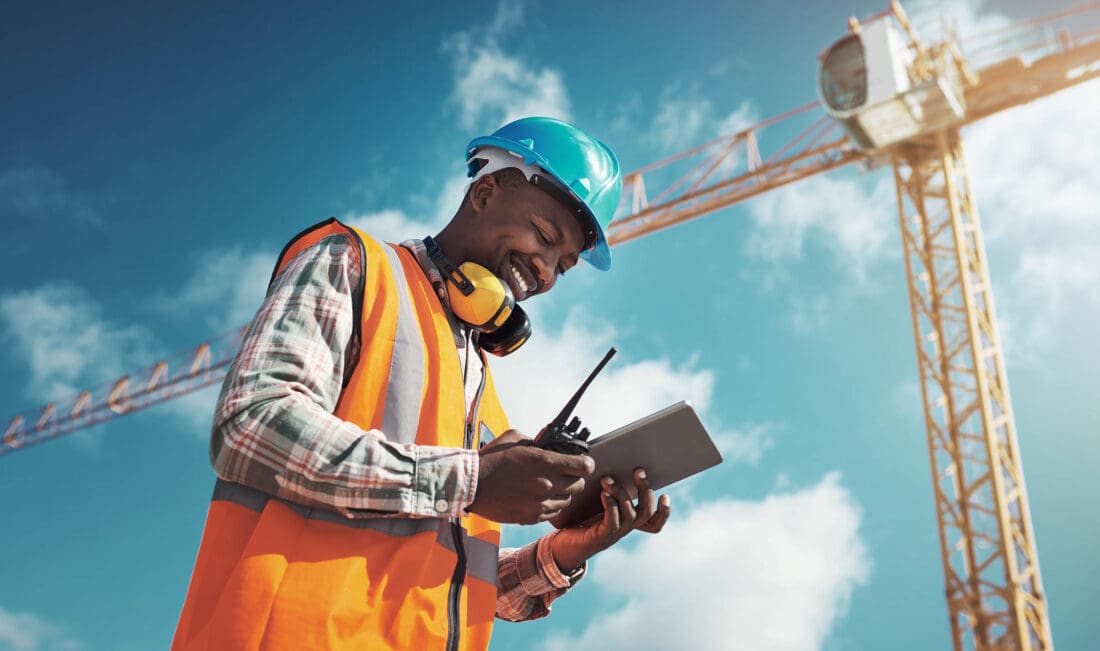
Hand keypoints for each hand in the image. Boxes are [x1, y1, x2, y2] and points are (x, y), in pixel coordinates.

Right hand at [466, 430, 594, 523]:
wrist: (471, 485)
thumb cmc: (491, 459)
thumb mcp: (515, 438)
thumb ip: (536, 441)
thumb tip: (549, 445)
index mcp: (544, 463)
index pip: (584, 467)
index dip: (585, 463)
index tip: (580, 462)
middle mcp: (546, 485)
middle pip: (579, 485)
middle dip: (574, 478)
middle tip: (563, 474)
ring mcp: (540, 504)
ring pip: (567, 501)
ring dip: (562, 493)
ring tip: (548, 486)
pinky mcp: (531, 517)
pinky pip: (552, 513)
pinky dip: (550, 505)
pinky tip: (538, 497)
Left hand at [549, 467, 671, 571]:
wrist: (561, 546)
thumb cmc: (579, 522)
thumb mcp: (596, 505)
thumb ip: (607, 490)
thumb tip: (612, 466)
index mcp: (628, 522)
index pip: (654, 523)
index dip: (664, 512)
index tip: (664, 494)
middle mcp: (625, 529)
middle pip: (646, 512)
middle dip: (645, 489)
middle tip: (638, 471)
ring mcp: (614, 534)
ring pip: (630, 514)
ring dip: (620, 492)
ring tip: (607, 479)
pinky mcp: (601, 537)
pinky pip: (613, 522)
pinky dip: (611, 506)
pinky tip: (604, 494)